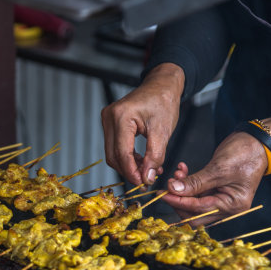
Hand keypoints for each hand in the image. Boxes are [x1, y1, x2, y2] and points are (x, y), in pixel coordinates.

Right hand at [101, 63, 183, 185]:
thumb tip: (147, 177)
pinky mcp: (110, 124)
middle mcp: (109, 117)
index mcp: (121, 116)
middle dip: (129, 171)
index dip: (132, 172)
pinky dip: (127, 157)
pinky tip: (142, 160)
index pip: (122, 153)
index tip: (144, 183)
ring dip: (128, 165)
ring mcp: (107, 120)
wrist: (161, 86)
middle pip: (114, 156)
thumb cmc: (163, 102)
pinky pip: (115, 147)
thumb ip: (155, 156)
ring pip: (113, 153)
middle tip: (146, 180)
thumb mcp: (163, 131)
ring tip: (147, 170)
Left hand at [162, 132, 267, 225]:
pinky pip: (197, 192)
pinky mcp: (216, 190)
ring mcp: (222, 199)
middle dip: (179, 201)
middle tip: (166, 188)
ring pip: (194, 203)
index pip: (199, 210)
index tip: (163, 194)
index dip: (179, 202)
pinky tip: (182, 171)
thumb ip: (195, 182)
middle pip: (195, 214)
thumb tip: (174, 190)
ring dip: (182, 191)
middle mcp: (228, 207)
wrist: (257, 141)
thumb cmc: (245, 154)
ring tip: (176, 175)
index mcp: (233, 206)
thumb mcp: (218, 169)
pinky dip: (188, 184)